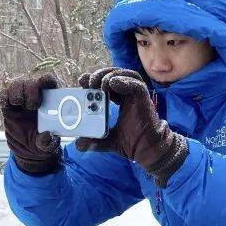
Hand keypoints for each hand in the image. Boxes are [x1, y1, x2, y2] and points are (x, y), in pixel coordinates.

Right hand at [0, 73, 61, 175]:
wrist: (28, 149)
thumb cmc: (42, 143)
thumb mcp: (47, 146)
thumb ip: (48, 142)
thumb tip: (47, 135)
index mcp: (49, 100)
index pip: (48, 81)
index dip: (46, 80)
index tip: (45, 87)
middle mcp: (34, 96)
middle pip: (31, 82)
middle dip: (31, 89)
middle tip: (32, 106)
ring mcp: (21, 100)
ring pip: (16, 85)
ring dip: (17, 92)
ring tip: (19, 104)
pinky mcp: (8, 106)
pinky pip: (3, 95)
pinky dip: (4, 98)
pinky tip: (7, 106)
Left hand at [73, 67, 187, 186]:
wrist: (147, 151)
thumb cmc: (132, 143)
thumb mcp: (107, 140)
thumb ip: (93, 140)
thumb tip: (79, 144)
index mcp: (121, 100)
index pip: (106, 84)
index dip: (94, 79)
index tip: (82, 81)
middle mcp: (129, 95)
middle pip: (114, 75)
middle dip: (99, 75)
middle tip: (88, 82)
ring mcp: (137, 96)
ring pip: (125, 74)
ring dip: (110, 75)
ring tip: (99, 84)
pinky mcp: (144, 99)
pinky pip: (136, 84)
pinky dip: (124, 81)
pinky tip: (113, 83)